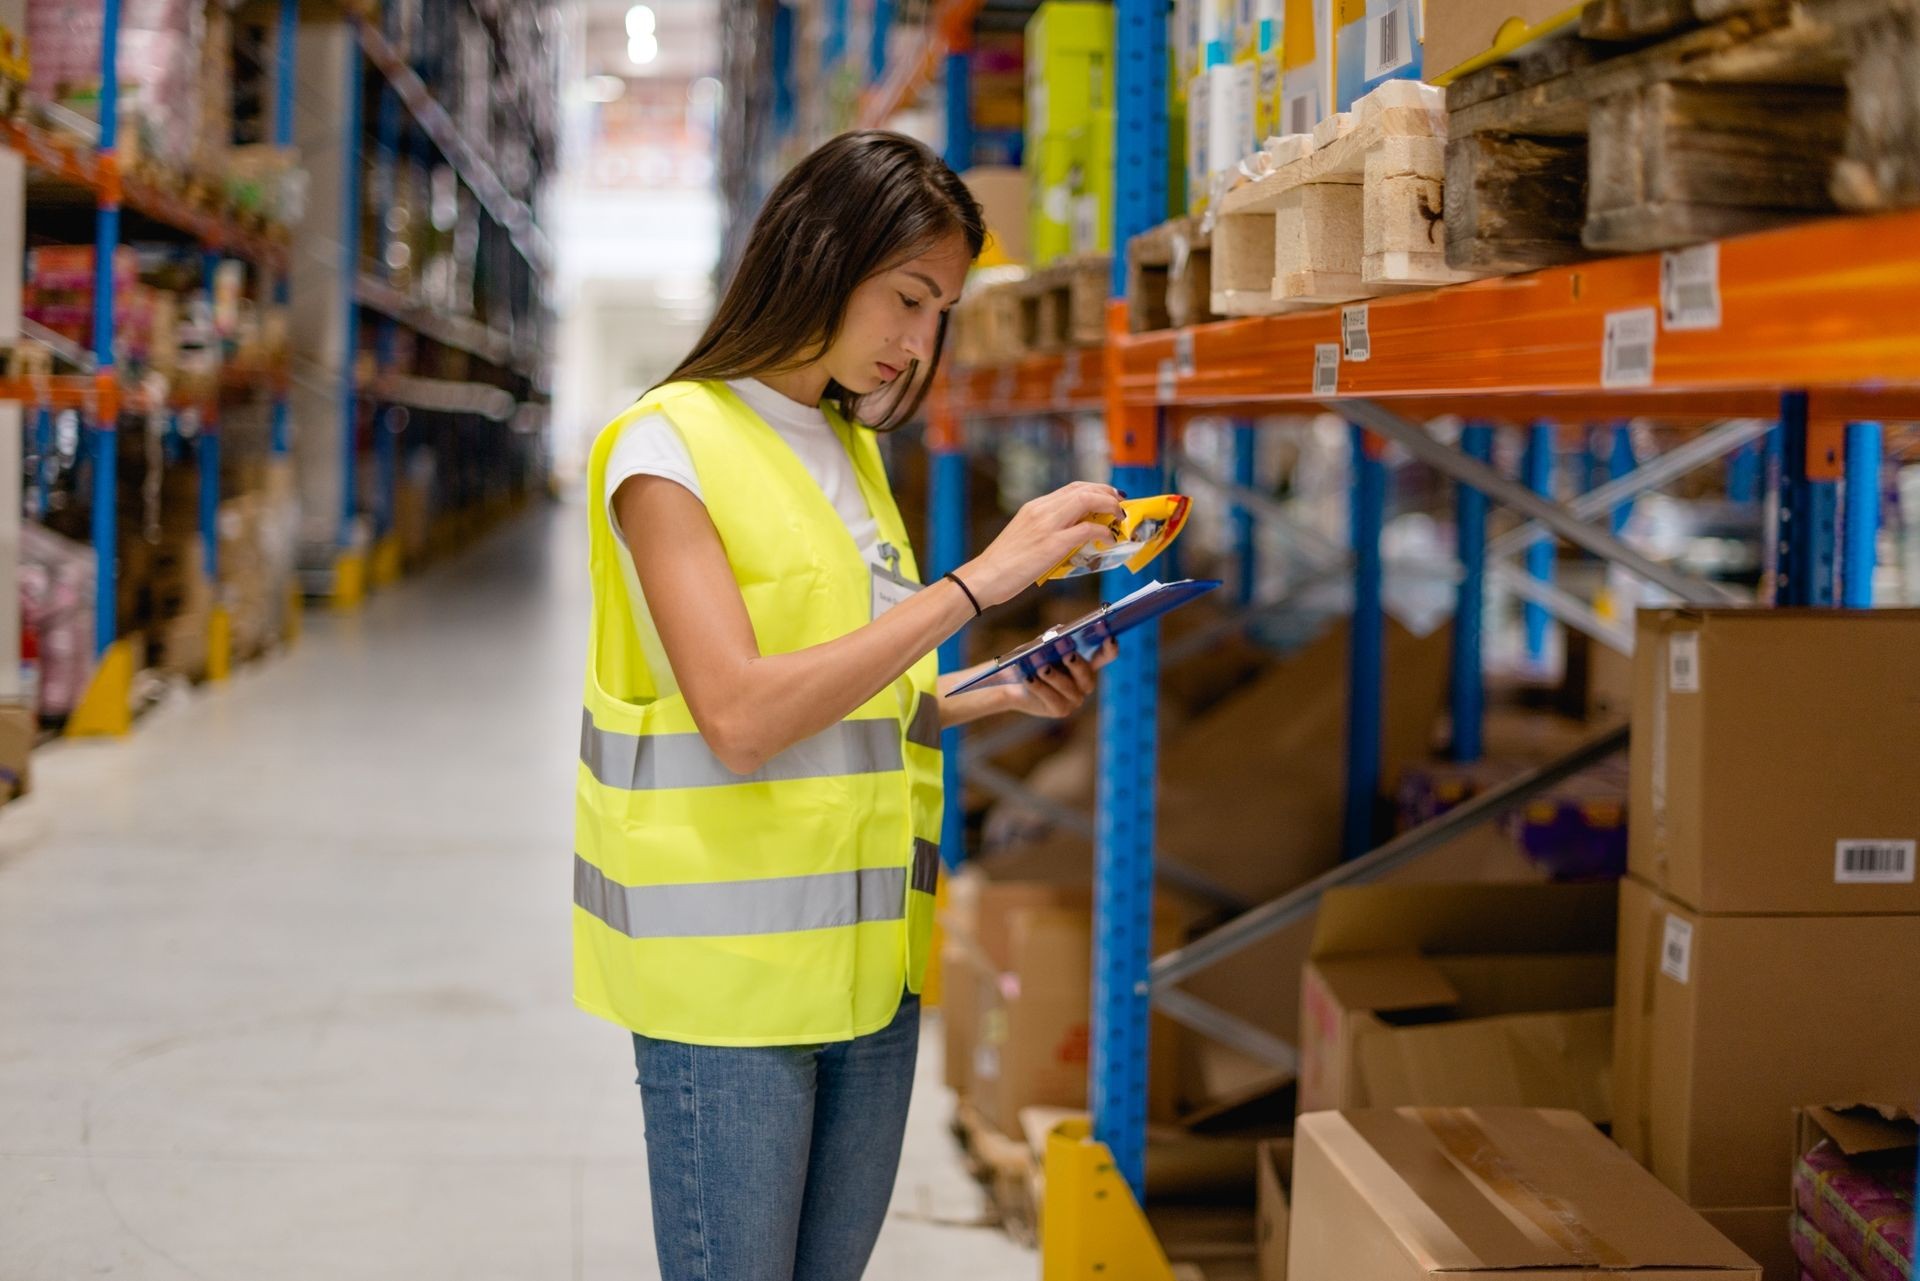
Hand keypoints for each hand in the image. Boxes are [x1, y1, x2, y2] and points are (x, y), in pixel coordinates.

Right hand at [956, 481, 1128, 608]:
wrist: (984, 577)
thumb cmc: (1003, 564)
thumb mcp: (1026, 537)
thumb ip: (1047, 530)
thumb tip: (1071, 534)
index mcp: (1034, 507)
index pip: (1071, 488)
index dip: (1095, 489)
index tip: (1108, 496)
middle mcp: (1041, 510)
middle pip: (1082, 489)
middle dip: (1107, 493)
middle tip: (1121, 503)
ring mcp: (1047, 525)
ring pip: (1086, 501)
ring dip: (1109, 506)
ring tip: (1119, 517)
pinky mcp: (1053, 544)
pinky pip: (1086, 529)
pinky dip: (1103, 531)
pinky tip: (1108, 538)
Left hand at [1007, 640, 1118, 718]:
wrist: (1013, 685)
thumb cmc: (1031, 662)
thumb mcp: (1039, 647)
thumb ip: (1049, 638)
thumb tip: (1058, 630)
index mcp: (1086, 664)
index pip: (1105, 656)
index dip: (1110, 648)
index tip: (1109, 638)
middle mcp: (1084, 683)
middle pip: (1087, 674)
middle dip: (1077, 664)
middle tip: (1068, 655)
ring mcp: (1074, 699)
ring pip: (1067, 687)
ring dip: (1054, 676)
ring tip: (1042, 668)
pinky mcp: (1060, 711)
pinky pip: (1051, 699)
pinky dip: (1039, 687)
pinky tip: (1029, 679)